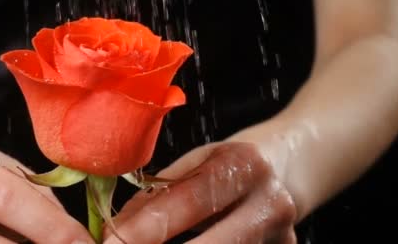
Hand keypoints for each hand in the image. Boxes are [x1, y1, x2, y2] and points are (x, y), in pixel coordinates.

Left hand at [104, 142, 296, 243]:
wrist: (288, 170)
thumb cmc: (231, 164)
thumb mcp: (197, 162)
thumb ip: (161, 193)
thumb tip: (115, 225)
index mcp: (244, 165)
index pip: (189, 201)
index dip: (146, 228)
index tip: (109, 243)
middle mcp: (270, 203)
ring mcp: (282, 237)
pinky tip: (181, 243)